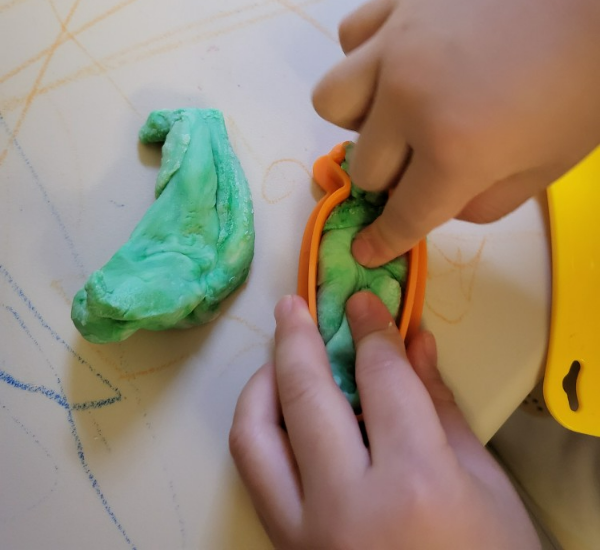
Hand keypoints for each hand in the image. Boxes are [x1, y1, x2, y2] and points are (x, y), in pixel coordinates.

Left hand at [230, 293, 539, 549]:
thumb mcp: (486, 487)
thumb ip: (441, 407)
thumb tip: (415, 342)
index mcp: (413, 482)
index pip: (380, 377)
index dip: (372, 328)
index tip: (362, 301)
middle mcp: (347, 505)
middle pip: (306, 393)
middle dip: (296, 336)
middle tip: (295, 307)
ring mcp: (306, 534)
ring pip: (255, 437)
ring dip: (262, 384)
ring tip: (280, 359)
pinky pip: (257, 478)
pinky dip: (262, 434)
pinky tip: (284, 414)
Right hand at [312, 0, 599, 265]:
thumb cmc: (585, 86)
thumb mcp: (549, 168)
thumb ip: (485, 204)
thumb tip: (437, 202)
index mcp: (453, 153)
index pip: (402, 217)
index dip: (383, 241)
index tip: (365, 248)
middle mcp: (407, 103)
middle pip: (367, 168)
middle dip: (394, 178)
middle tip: (423, 159)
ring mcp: (394, 46)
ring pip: (332, 102)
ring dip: (361, 121)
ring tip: (394, 108)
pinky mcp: (397, 2)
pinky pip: (349, 39)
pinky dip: (365, 58)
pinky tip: (398, 58)